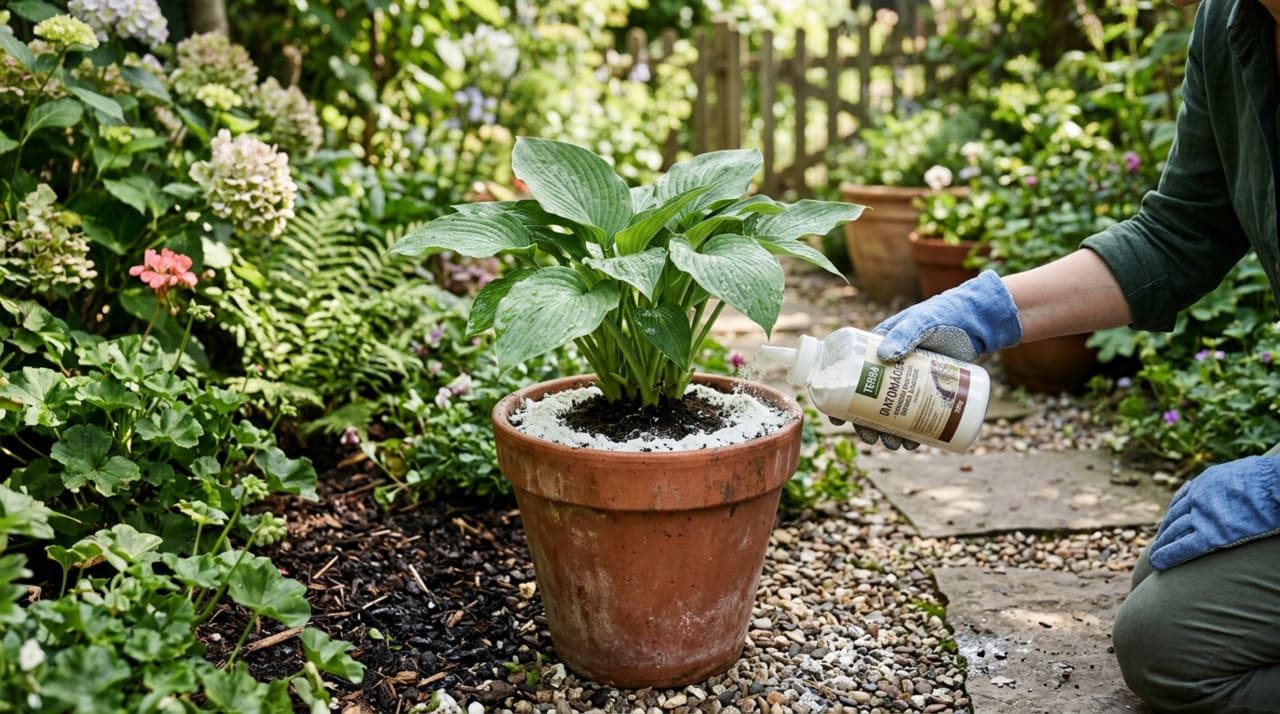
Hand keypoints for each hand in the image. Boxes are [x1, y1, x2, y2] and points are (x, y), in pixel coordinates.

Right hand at [847, 271, 1021, 449]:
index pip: (848, 377)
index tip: (836, 418)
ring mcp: (908, 383)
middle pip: (867, 402)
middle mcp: (887, 370)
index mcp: (874, 351)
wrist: (975, 323)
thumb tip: (886, 356)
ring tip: (896, 445)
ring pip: (891, 413)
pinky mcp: (928, 391)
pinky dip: (913, 431)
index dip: (838, 399)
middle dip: (866, 424)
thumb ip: (905, 334)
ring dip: (889, 433)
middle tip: (872, 438)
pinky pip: (915, 415)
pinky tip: (914, 443)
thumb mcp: (920, 322)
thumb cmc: (941, 315)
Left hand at [1148, 456, 1279, 570]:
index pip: (1183, 499)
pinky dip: (1169, 555)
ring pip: (1175, 532)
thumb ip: (1230, 483)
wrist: (1276, 483)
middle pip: (1175, 516)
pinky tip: (1158, 563)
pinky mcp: (1212, 533)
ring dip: (1162, 545)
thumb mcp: (1243, 472)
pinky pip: (1184, 546)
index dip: (1174, 513)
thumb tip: (1235, 488)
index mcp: (1206, 481)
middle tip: (1157, 543)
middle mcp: (1198, 496)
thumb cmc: (1268, 478)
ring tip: (1154, 557)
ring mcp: (1203, 514)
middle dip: (1165, 531)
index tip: (1168, 523)